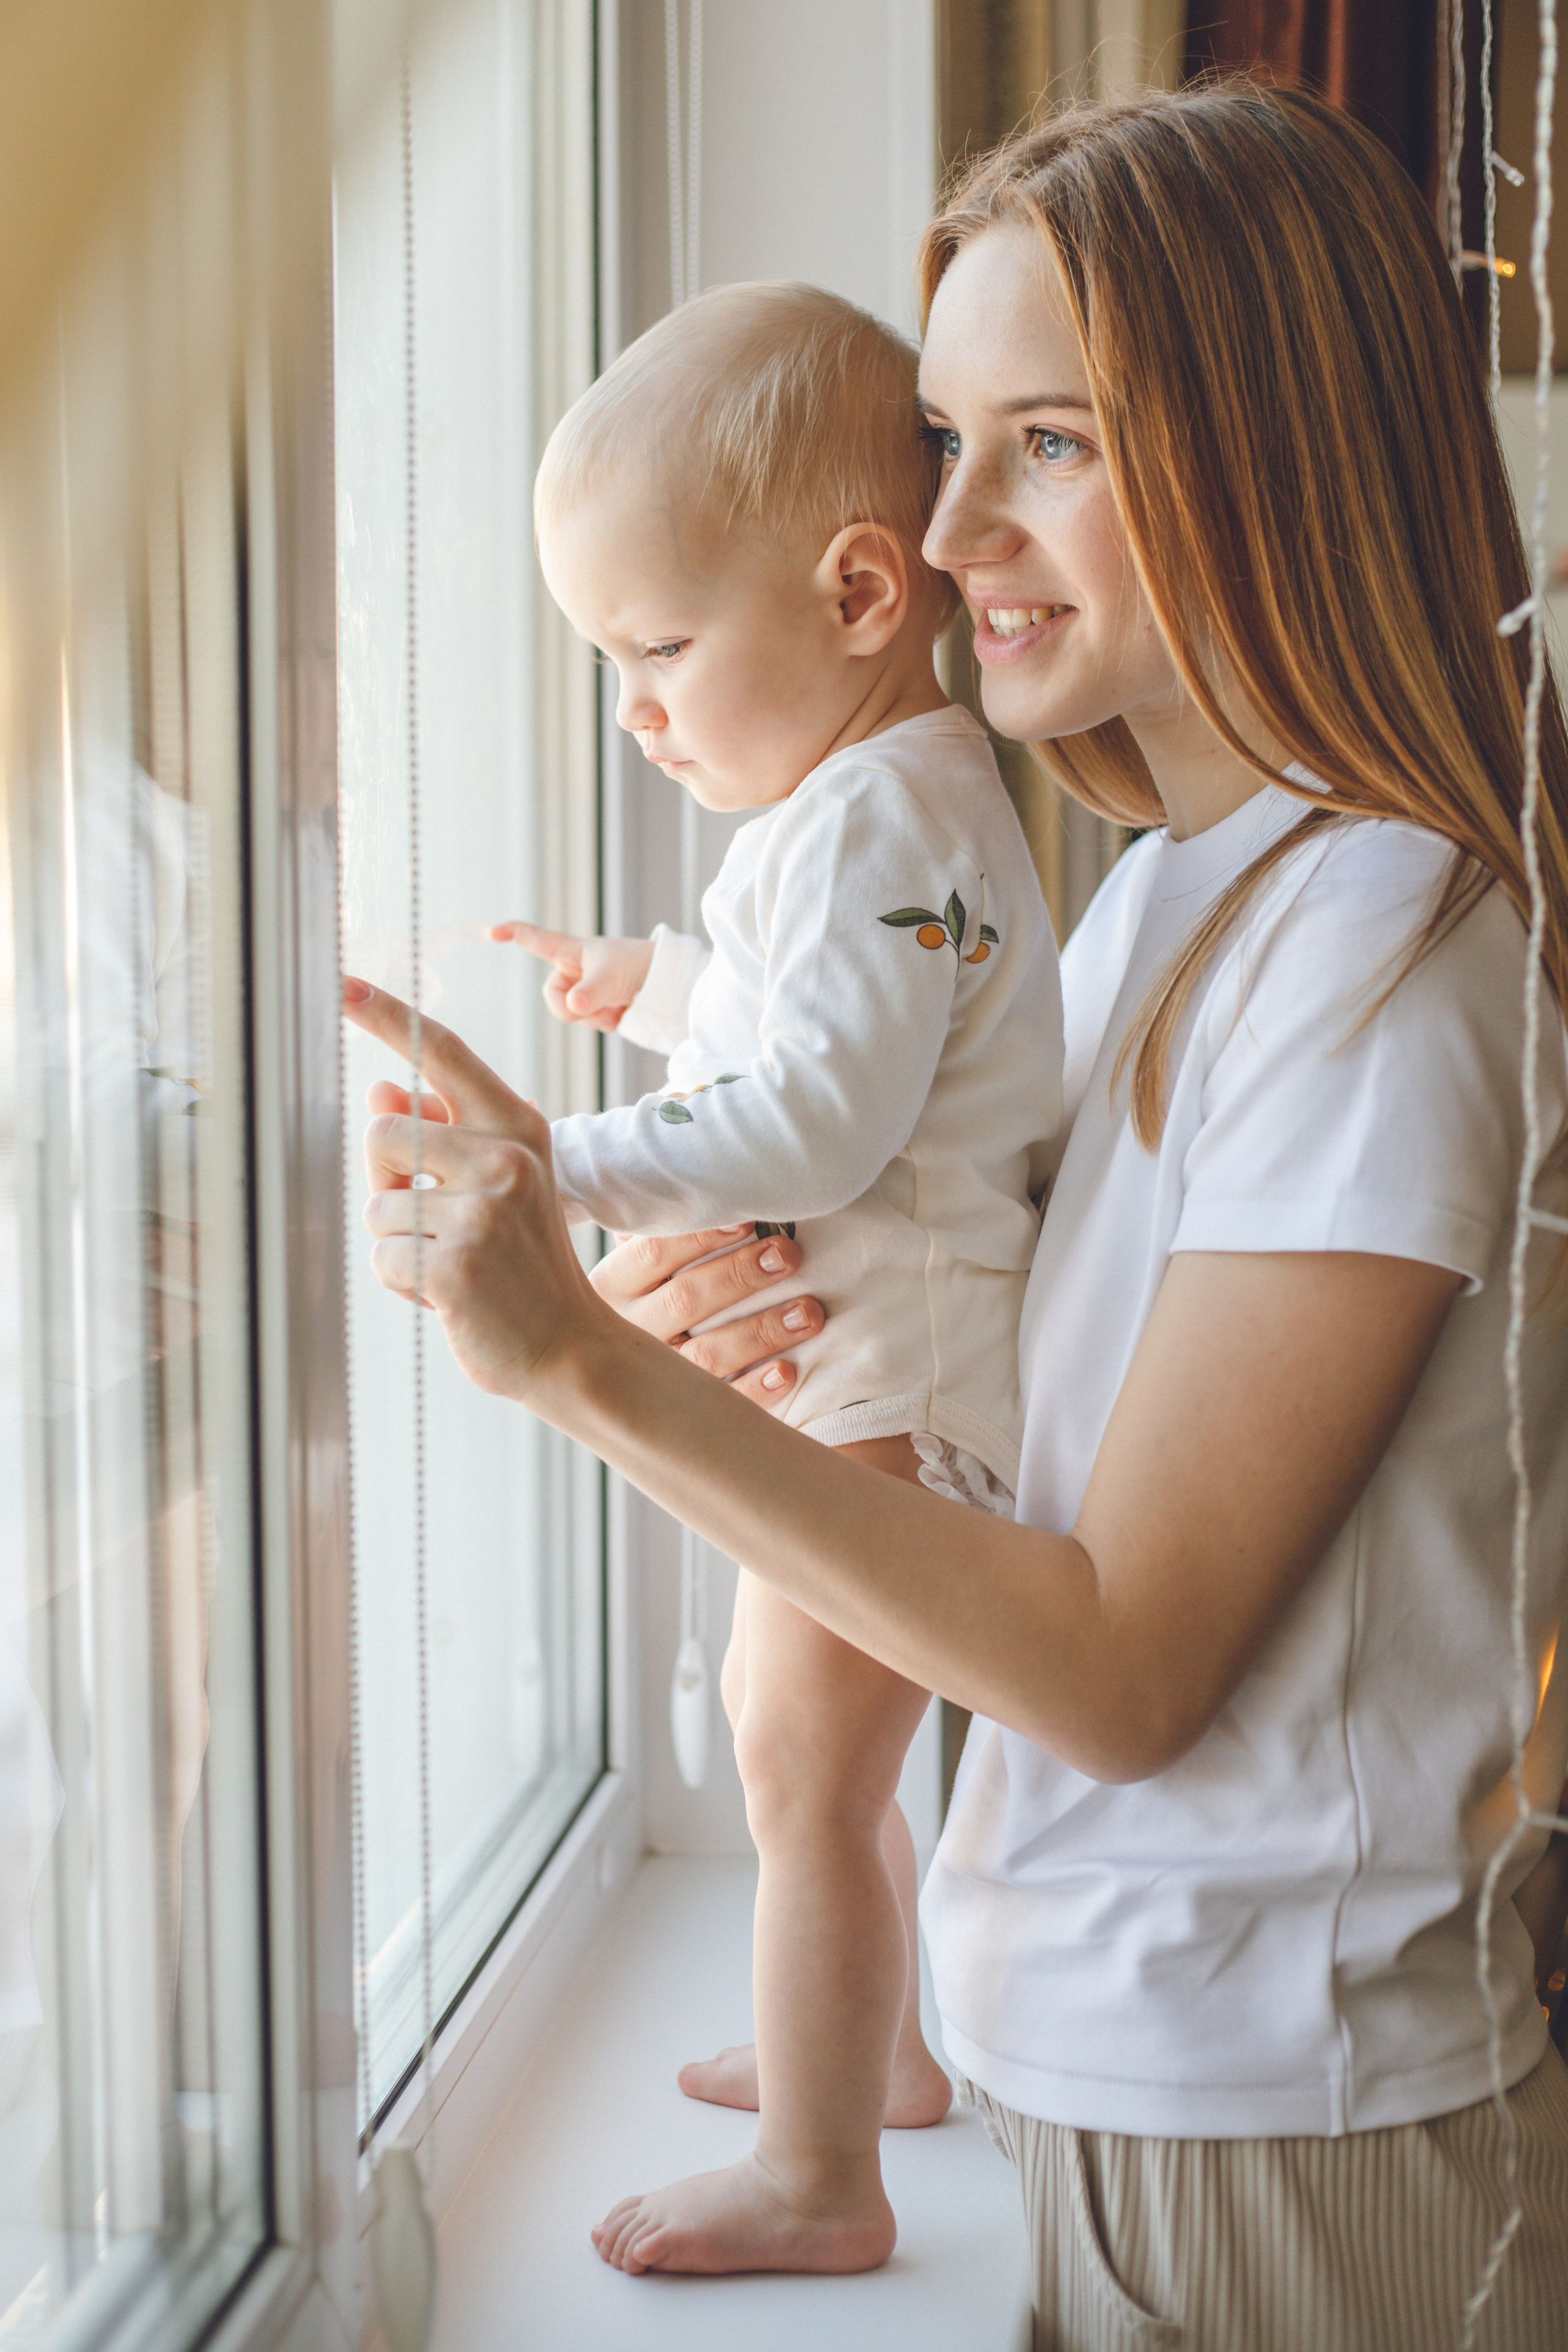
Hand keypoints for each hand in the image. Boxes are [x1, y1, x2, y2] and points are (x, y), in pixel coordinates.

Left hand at [345, 975, 606, 1399]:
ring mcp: (482, 1210)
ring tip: (453, 1265)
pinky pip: (384, 1258)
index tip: (341, 981)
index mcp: (516, 1126)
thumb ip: (442, 1137)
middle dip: (389, 1186)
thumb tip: (379, 1094)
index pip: (441, 1053)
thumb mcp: (499, 1185)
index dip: (386, 1014)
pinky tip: (450, 1296)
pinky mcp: (455, 1263)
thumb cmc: (525, 1265)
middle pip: (382, 1137)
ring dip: (399, 1244)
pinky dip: (403, 1284)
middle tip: (439, 1226)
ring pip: (377, 1207)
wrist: (571, 1346)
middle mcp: (505, 1156)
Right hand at [492, 921, 652, 1032]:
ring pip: (570, 1014)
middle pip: (552, 996)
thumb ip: (590, 992)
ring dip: (593, 1015)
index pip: (535, 939)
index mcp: (572, 952)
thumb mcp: (612, 976)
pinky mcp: (597, 1008)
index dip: (513, 933)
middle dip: (571, 1007)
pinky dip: (604, 1021)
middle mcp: (574, 971)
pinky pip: (588, 1022)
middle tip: (597, 1002)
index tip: (492, 931)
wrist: (668, 983)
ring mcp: (585, 991)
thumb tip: (574, 1005)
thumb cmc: (638, 965)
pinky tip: (621, 1011)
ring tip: (617, 1002)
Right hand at [592, 1229, 825, 1411]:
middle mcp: (624, 1332)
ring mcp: (650, 1379)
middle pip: (686, 1300)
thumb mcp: (640, 1266)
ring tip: (810, 1312)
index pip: (653, 1253)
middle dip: (742, 1275)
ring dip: (762, 1331)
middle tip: (790, 1256)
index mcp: (610, 1286)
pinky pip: (721, 1402)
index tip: (747, 1219)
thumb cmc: (648, 1298)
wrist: (606, 1381)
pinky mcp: (680, 1416)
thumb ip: (662, 1233)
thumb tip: (706, 1177)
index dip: (702, 1235)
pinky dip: (756, 1388)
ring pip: (706, 1354)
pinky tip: (788, 1371)